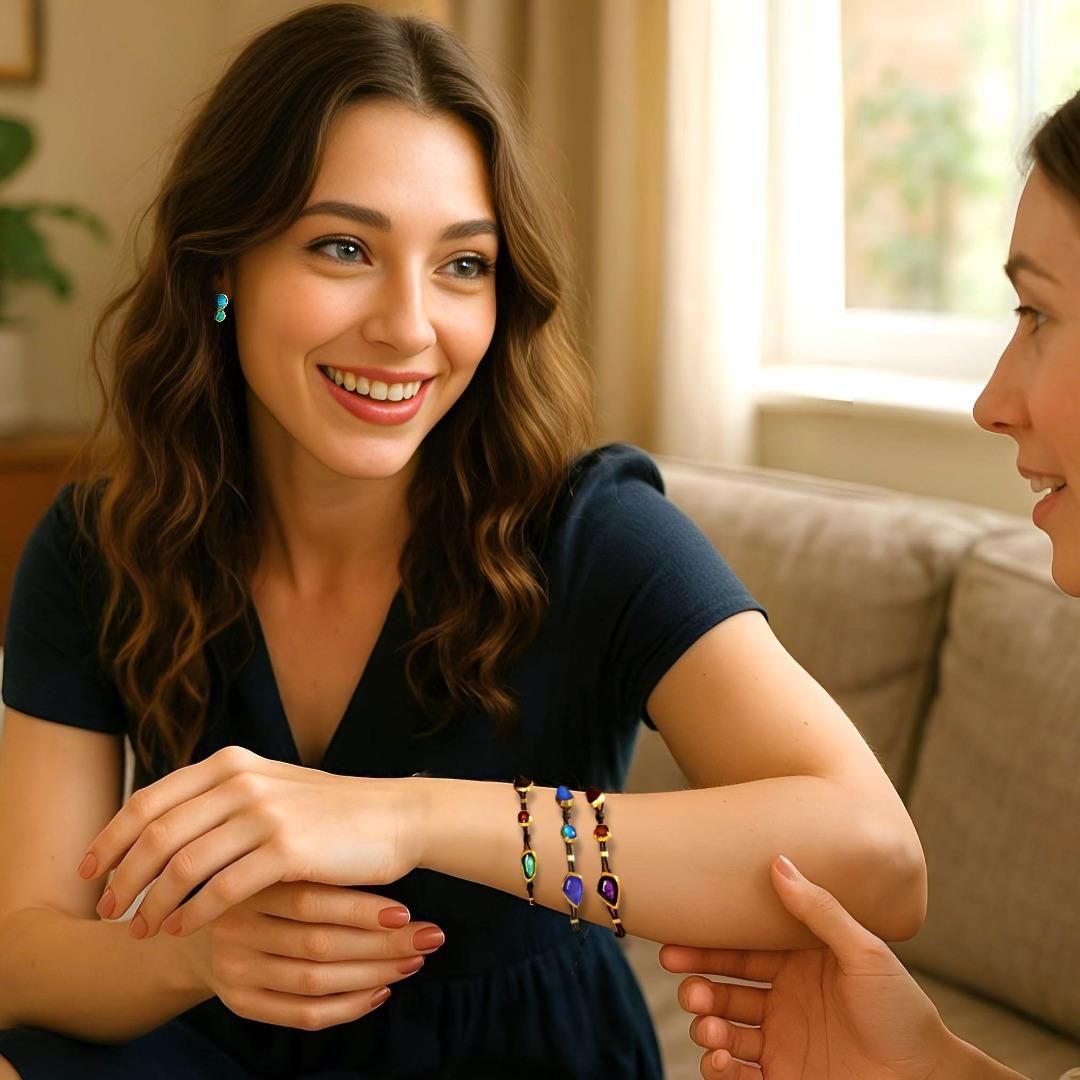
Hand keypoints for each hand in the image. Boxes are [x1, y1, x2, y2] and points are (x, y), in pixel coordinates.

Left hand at [78, 745, 425, 938]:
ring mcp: (265, 813)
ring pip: (183, 865)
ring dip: (152, 904)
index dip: (111, 838)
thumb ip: (219, 796)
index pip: (149, 800)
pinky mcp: (288, 849)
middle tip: (107, 910)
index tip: (91, 871)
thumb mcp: (269, 786)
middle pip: (156, 834)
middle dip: (123, 877)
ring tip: (141, 930)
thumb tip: (158, 826)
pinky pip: (222, 889)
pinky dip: (194, 914)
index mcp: (230, 762)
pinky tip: (183, 931)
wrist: (393, 817)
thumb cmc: (328, 811)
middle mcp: (242, 781)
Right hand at [179, 881, 445, 1030]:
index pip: (310, 901)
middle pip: (318, 945)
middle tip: (430, 936)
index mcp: (248, 885)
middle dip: (382, 944)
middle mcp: (236, 931)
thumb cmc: (257, 879)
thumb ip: (310, 857)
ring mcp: (235, 971)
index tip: (406, 911)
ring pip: (314, 982)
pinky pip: (301, 1016)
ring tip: (414, 959)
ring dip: (373, 974)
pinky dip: (347, 1007)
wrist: (190, 919)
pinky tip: (380, 991)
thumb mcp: (271, 857)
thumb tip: (390, 852)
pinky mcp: (240, 1003)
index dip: (360, 910)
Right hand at [660, 855, 949, 1079]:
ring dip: (706, 1026)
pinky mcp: (782, 1079)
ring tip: (710, 1028)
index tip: (674, 945)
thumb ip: (818, 910)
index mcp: (797, 966)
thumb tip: (778, 861)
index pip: (740, 952)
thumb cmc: (903, 1013)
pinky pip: (735, 1074)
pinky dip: (717, 1067)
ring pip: (723, 1030)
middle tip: (688, 988)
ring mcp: (782, 1043)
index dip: (706, 948)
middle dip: (698, 987)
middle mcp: (784, 1002)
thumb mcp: (865, 952)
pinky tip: (718, 1058)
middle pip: (723, 989)